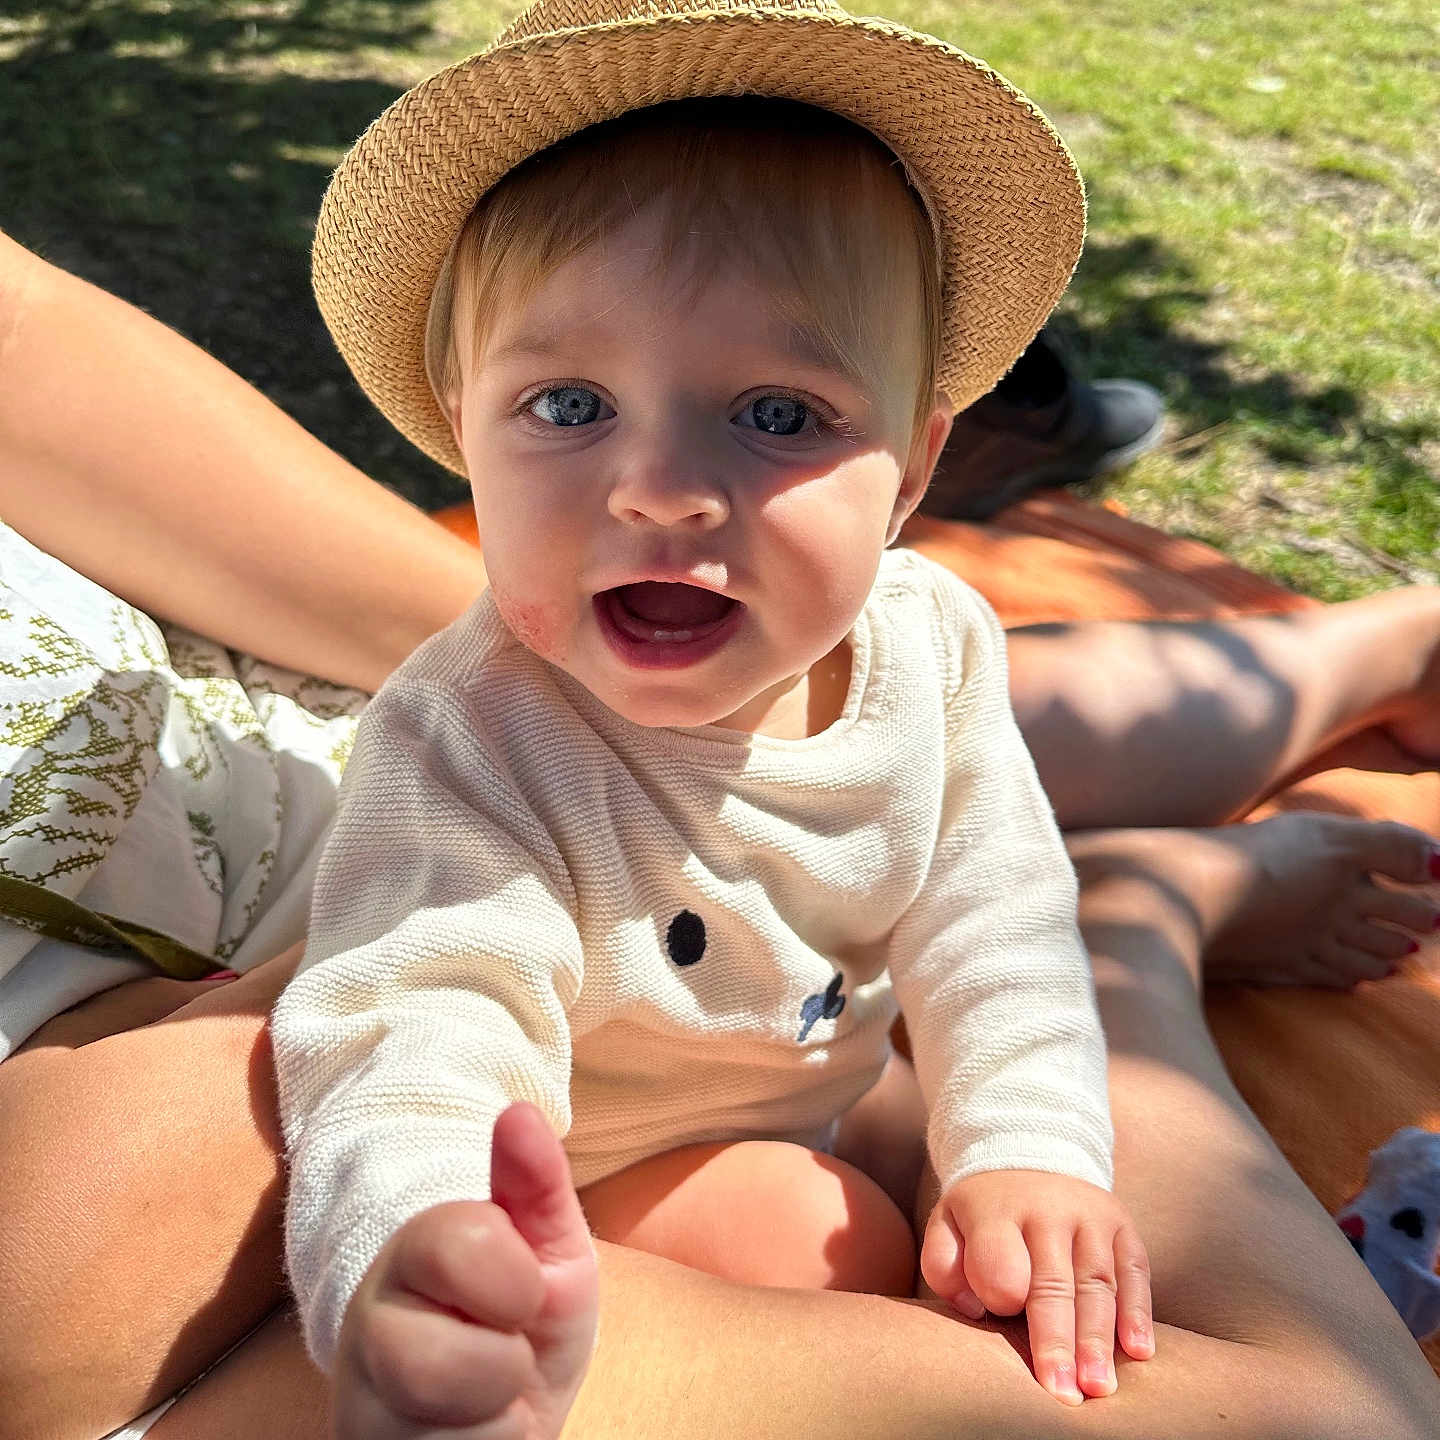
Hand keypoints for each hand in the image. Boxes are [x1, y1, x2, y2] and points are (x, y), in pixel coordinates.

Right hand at [332, 1102, 598, 1438]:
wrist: (507, 1410)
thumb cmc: (524, 1319)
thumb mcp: (550, 1250)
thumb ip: (536, 1184)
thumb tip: (519, 1111)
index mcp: (412, 1251)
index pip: (452, 1244)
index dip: (515, 1279)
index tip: (523, 1289)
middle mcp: (366, 1325)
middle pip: (432, 1361)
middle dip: (501, 1364)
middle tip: (502, 1348)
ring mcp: (357, 1403)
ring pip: (436, 1431)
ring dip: (493, 1419)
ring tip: (487, 1396)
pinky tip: (469, 1434)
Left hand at [921, 1168, 1152, 1404]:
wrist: (1029, 1154)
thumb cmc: (983, 1211)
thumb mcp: (948, 1223)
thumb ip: (943, 1265)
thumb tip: (975, 1309)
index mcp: (997, 1211)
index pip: (1001, 1264)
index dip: (1001, 1296)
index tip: (1001, 1317)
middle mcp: (1047, 1211)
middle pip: (1053, 1283)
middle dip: (1057, 1341)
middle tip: (1062, 1394)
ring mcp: (1090, 1217)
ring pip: (1097, 1282)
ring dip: (1099, 1339)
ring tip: (1098, 1388)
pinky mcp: (1122, 1225)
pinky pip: (1135, 1270)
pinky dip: (1138, 1312)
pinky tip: (1139, 1352)